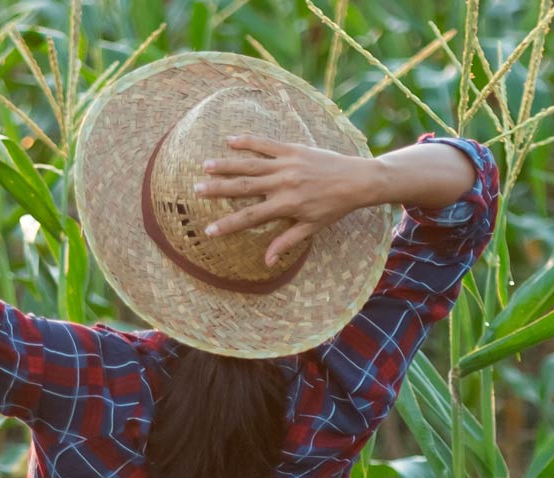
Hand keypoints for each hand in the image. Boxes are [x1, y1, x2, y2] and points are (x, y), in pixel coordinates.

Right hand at [194, 135, 382, 266]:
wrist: (358, 180)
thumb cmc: (334, 207)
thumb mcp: (311, 227)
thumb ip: (286, 242)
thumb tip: (266, 262)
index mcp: (286, 205)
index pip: (251, 217)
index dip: (228, 225)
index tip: (209, 230)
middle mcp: (283, 184)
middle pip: (244, 187)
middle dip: (218, 189)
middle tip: (196, 189)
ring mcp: (287, 164)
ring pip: (251, 164)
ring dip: (227, 164)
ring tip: (206, 166)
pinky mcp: (293, 149)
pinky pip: (266, 144)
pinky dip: (248, 141)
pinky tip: (230, 140)